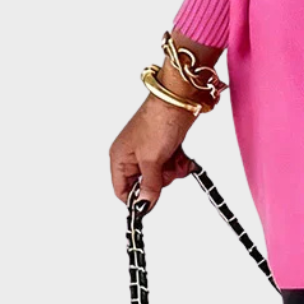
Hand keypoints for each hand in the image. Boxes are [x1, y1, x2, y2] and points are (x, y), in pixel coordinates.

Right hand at [110, 95, 197, 209]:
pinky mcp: (165, 144)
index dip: (136, 198)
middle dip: (161, 179)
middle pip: (145, 183)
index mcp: (120, 157)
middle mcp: (132, 154)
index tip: (151, 201)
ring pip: (161, 174)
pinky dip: (179, 162)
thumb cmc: (159, 119)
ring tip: (176, 158)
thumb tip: (144, 204)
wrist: (180, 99)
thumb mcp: (152, 159)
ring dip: (172, 170)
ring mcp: (150, 149)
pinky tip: (183, 157)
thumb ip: (149, 185)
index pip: (122, 190)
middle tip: (167, 168)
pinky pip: (171, 163)